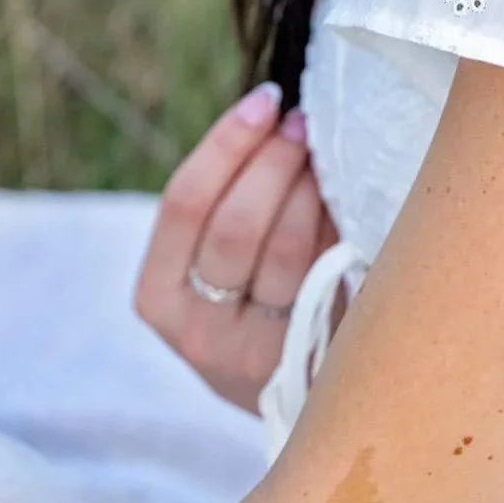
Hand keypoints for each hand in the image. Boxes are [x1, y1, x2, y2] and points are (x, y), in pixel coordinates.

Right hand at [133, 82, 341, 413]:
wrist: (298, 401)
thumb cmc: (254, 304)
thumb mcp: (214, 269)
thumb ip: (226, 204)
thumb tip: (273, 110)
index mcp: (158, 297)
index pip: (184, 204)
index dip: (226, 144)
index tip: (264, 100)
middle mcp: (199, 334)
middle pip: (236, 225)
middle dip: (274, 160)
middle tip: (305, 121)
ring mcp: (256, 356)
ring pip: (287, 250)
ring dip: (311, 185)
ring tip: (326, 150)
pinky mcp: (310, 359)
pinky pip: (328, 274)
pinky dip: (337, 225)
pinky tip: (345, 196)